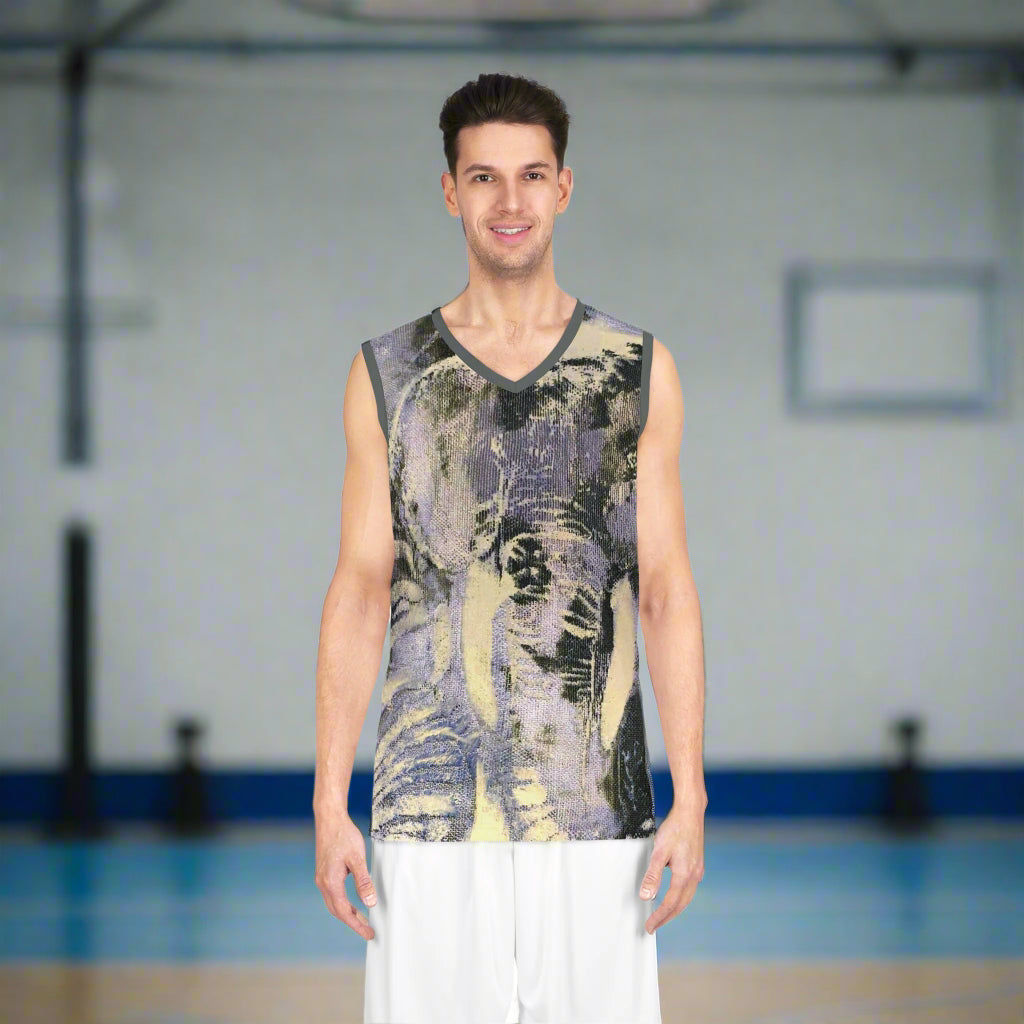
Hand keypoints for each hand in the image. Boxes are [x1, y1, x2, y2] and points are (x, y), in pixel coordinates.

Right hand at [314, 809, 377, 940]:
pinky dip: (343, 903)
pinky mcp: (323, 872)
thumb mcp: (357, 858)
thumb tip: (370, 903)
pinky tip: (352, 903)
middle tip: (368, 931)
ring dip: (347, 913)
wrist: (329, 818)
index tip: (369, 934)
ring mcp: (321, 878)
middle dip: (352, 922)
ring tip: (362, 920)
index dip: (357, 925)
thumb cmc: (344, 836)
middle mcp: (323, 883)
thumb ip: (363, 881)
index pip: (345, 912)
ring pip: (334, 903)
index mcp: (331, 882)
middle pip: (337, 911)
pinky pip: (332, 895)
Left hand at [638, 797, 705, 933]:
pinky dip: (680, 897)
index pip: (669, 904)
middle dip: (667, 917)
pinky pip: (689, 888)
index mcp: (684, 875)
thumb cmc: (675, 829)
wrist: (690, 812)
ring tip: (662, 915)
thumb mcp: (660, 851)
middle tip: (653, 925)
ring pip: (686, 898)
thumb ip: (653, 875)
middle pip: (680, 905)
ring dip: (674, 909)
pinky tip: (675, 895)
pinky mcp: (698, 864)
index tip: (649, 926)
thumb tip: (646, 896)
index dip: (659, 917)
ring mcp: (698, 870)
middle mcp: (694, 876)